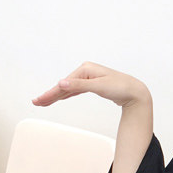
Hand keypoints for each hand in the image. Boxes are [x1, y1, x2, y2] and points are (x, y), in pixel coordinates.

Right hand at [33, 61, 150, 107]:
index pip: (65, 84)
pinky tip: (61, 97)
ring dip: (57, 95)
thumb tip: (61, 83)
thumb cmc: (120, 87)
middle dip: (51, 94)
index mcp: (86, 69)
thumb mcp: (99, 86)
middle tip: (37, 103)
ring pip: (70, 88)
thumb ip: (79, 85)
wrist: (136, 92)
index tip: (39, 101)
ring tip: (44, 102)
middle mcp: (86, 71)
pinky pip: (76, 90)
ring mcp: (90, 78)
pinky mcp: (94, 85)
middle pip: (65, 85)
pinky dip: (68, 94)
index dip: (51, 93)